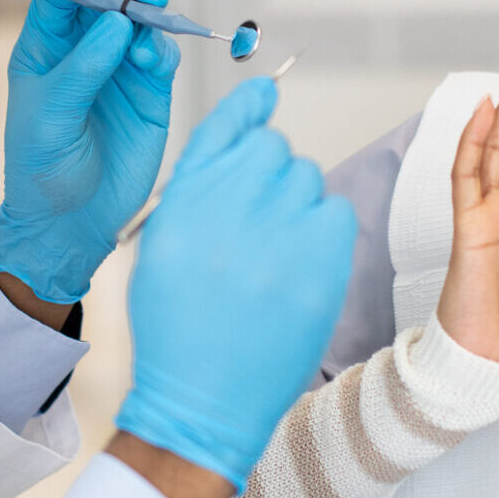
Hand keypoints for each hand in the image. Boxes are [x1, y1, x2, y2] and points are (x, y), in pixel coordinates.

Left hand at [0, 0, 181, 305]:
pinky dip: (160, 49)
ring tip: (145, 32)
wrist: (70, 224)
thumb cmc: (42, 170)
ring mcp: (118, 72)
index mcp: (45, 49)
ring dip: (148, 17)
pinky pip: (160, 57)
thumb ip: (83, 67)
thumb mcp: (50, 115)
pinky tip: (148, 60)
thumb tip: (118, 21)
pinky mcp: (149, 94)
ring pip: (140, 24)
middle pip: (107, 0)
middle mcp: (83, 53)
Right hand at [116, 78, 358, 490]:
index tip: (265, 97)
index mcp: (184, 198)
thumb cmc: (180, 325)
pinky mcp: (319, 259)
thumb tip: (247, 122)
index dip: (250, 107)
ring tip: (272, 259)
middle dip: (268, 175)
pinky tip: (299, 267)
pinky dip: (322, 231)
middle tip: (257, 226)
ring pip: (306, 177)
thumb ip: (199, 182)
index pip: (227, 123)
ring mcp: (278, 229)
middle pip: (272, 147)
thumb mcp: (163, 244)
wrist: (204, 400)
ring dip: (295, 205)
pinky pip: (335, 210)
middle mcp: (229, 202)